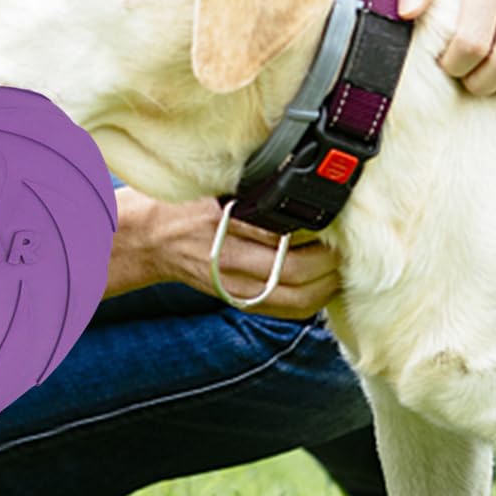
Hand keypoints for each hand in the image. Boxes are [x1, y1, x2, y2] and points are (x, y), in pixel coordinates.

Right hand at [104, 188, 340, 317]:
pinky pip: (284, 309)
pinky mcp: (236, 299)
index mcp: (223, 223)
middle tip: (347, 245)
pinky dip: (310, 301)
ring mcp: (233, 285)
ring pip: (294, 298)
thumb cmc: (183, 204)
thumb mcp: (214, 185)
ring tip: (339, 265)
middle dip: (329, 263)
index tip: (337, 219)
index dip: (317, 233)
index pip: (281, 236)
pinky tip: (322, 284)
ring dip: (325, 285)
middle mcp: (228, 259)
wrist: (148, 237)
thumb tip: (303, 186)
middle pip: (294, 273)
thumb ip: (254, 190)